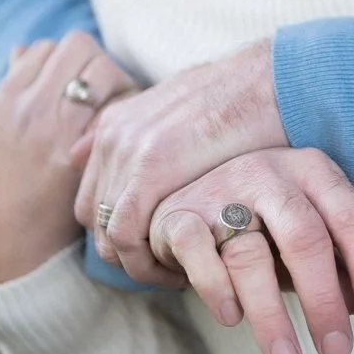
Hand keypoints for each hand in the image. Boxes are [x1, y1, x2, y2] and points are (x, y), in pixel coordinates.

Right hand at [0, 32, 139, 285]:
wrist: (5, 241)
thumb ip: (9, 88)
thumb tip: (22, 49)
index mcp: (5, 98)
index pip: (50, 47)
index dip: (68, 60)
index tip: (78, 80)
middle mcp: (30, 107)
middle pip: (81, 48)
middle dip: (96, 63)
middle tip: (106, 89)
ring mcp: (57, 130)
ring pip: (104, 70)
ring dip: (116, 82)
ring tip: (117, 107)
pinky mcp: (82, 156)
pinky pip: (117, 110)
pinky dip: (126, 112)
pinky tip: (125, 131)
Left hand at [73, 39, 287, 282]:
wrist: (270, 80)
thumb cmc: (241, 99)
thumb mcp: (181, 107)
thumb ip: (138, 132)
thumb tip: (83, 150)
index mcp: (116, 123)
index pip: (94, 197)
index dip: (121, 232)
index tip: (161, 248)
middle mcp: (112, 135)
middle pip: (94, 219)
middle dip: (128, 252)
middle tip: (170, 266)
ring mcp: (126, 150)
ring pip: (107, 234)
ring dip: (139, 264)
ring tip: (179, 272)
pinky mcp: (149, 168)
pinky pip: (124, 234)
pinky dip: (146, 262)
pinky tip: (182, 269)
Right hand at [147, 149, 353, 353]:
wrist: (190, 196)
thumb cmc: (264, 221)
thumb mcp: (306, 233)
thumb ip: (335, 263)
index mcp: (311, 171)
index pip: (351, 218)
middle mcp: (269, 174)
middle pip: (303, 237)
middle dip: (323, 300)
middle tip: (337, 351)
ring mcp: (222, 192)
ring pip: (250, 256)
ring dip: (271, 316)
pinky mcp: (179, 215)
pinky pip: (198, 254)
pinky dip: (216, 290)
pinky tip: (233, 320)